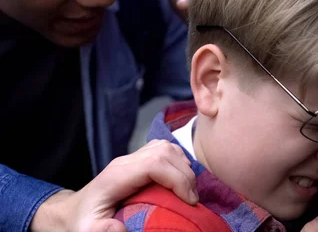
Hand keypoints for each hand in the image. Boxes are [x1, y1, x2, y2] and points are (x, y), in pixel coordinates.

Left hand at [30, 140, 197, 231]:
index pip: (155, 162)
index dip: (178, 178)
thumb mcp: (87, 231)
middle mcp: (125, 162)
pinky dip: (179, 162)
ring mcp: (132, 158)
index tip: (189, 202)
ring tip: (188, 191)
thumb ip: (103, 231)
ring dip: (184, 167)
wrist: (72, 212)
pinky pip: (165, 151)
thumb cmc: (83, 221)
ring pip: (167, 147)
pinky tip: (180, 181)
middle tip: (192, 200)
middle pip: (165, 152)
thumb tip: (122, 230)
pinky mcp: (139, 160)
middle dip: (185, 175)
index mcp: (116, 176)